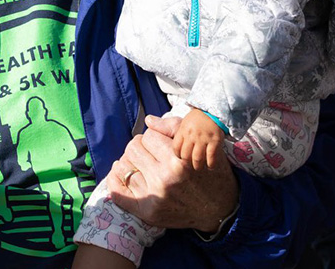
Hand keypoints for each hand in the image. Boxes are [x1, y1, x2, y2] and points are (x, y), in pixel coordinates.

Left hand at [106, 114, 238, 231]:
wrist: (219, 209)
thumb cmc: (209, 171)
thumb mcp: (200, 144)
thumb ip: (173, 127)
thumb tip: (148, 120)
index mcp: (177, 160)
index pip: (148, 135)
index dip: (153, 136)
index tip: (159, 143)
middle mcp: (165, 179)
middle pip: (133, 148)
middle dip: (139, 146)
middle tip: (149, 153)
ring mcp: (154, 198)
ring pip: (123, 166)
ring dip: (128, 162)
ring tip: (138, 163)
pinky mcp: (148, 213)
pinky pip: (118, 193)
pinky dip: (115, 181)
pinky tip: (121, 175)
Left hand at [171, 108, 223, 169]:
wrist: (212, 111)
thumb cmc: (197, 119)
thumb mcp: (184, 123)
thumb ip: (180, 135)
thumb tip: (173, 146)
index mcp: (183, 130)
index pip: (176, 148)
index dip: (178, 155)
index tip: (182, 157)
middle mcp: (192, 135)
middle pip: (186, 156)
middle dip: (188, 163)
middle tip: (190, 165)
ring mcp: (204, 139)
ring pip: (197, 158)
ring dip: (198, 166)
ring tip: (199, 167)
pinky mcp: (215, 141)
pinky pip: (211, 157)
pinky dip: (210, 164)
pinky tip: (210, 166)